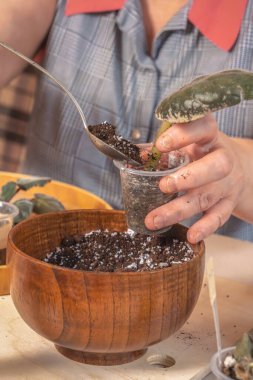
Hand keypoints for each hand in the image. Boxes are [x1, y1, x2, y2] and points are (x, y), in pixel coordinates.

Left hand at [144, 113, 247, 243]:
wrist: (240, 168)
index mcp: (209, 137)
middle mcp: (222, 158)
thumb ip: (164, 149)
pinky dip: (205, 228)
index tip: (161, 144)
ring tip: (153, 220)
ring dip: (179, 210)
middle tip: (162, 186)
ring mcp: (228, 183)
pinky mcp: (229, 203)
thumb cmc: (204, 152)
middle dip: (188, 178)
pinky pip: (219, 217)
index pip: (203, 128)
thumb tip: (134, 157)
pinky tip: (190, 235)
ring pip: (207, 196)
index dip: (183, 135)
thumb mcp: (189, 143)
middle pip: (215, 167)